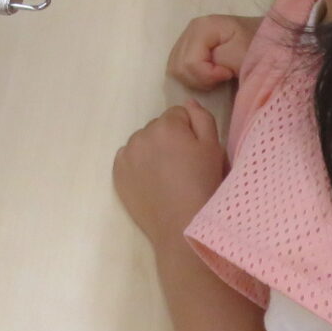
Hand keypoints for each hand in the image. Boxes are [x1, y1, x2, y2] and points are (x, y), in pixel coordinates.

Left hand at [114, 102, 227, 251]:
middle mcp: (142, 134)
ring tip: (166, 177)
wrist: (182, 228)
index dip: (190, 133)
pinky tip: (150, 182)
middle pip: (158, 128)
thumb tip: (187, 102)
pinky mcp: (117, 172)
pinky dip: (137, 165)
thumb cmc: (204, 186)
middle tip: (182, 167)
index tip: (194, 154)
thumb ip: (201, 117)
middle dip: (169, 140)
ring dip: (152, 151)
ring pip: (143, 142)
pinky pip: (128, 158)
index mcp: (167, 125)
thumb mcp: (214, 148)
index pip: (178, 115)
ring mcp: (126, 154)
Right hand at [168, 14, 259, 91]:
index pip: (189, 63)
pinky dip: (193, 76)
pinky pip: (179, 68)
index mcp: (201, 27)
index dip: (208, 75)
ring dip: (196, 79)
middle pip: (178, 67)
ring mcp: (187, 37)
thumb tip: (207, 71)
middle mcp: (189, 29)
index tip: (229, 73)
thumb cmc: (257, 44)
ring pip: (176, 70)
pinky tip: (210, 74)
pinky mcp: (188, 47)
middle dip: (201, 79)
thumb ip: (221, 60)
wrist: (265, 36)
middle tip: (223, 76)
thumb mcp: (244, 53)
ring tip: (217, 76)